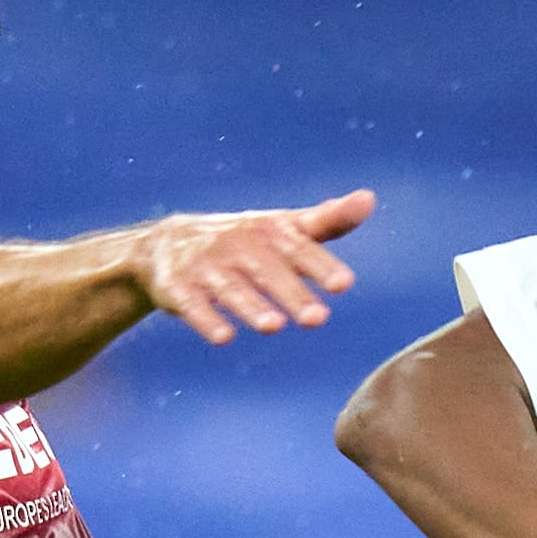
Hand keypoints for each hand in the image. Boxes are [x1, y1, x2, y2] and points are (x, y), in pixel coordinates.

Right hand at [137, 189, 375, 342]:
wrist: (166, 244)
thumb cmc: (244, 240)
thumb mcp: (284, 227)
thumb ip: (327, 220)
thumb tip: (369, 200)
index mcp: (268, 230)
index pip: (299, 247)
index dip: (320, 265)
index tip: (343, 284)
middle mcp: (238, 244)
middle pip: (268, 270)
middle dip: (291, 293)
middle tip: (318, 319)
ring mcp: (206, 265)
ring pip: (231, 287)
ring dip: (251, 306)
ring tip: (273, 326)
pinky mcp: (177, 286)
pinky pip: (191, 303)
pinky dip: (206, 319)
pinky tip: (224, 337)